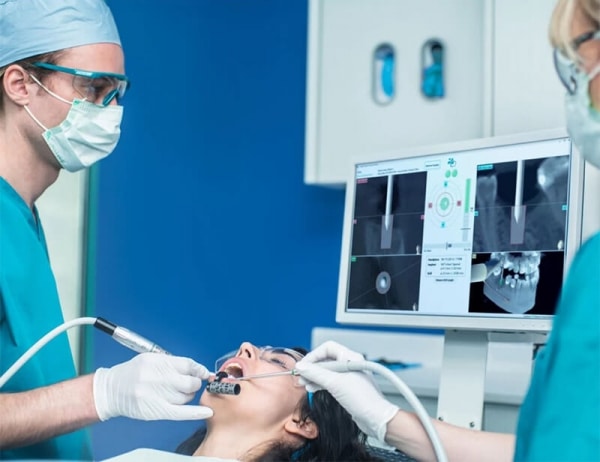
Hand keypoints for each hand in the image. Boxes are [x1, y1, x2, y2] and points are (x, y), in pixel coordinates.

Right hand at [93, 353, 213, 420]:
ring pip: (185, 397)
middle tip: (188, 384)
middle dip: (194, 383)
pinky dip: (195, 413)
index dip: (199, 369)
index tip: (204, 372)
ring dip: (187, 396)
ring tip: (177, 393)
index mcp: (157, 362)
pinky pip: (180, 413)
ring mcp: (155, 395)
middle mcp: (157, 378)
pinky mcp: (155, 410)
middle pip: (189, 382)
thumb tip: (197, 369)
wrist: (111, 390)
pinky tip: (207, 412)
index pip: (187, 365)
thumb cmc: (133, 374)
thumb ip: (172, 363)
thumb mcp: (150, 359)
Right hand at [295, 341, 398, 441]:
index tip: (303, 365)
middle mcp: (350, 364)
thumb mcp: (335, 383)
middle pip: (326, 360)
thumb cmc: (364, 400)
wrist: (376, 418)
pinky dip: (320, 383)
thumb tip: (301, 366)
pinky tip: (312, 388)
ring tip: (303, 383)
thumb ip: (316, 373)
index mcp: (350, 358)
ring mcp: (348, 376)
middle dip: (312, 367)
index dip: (314, 355)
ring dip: (314, 376)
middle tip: (300, 375)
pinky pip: (330, 381)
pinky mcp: (347, 388)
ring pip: (326, 371)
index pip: (328, 348)